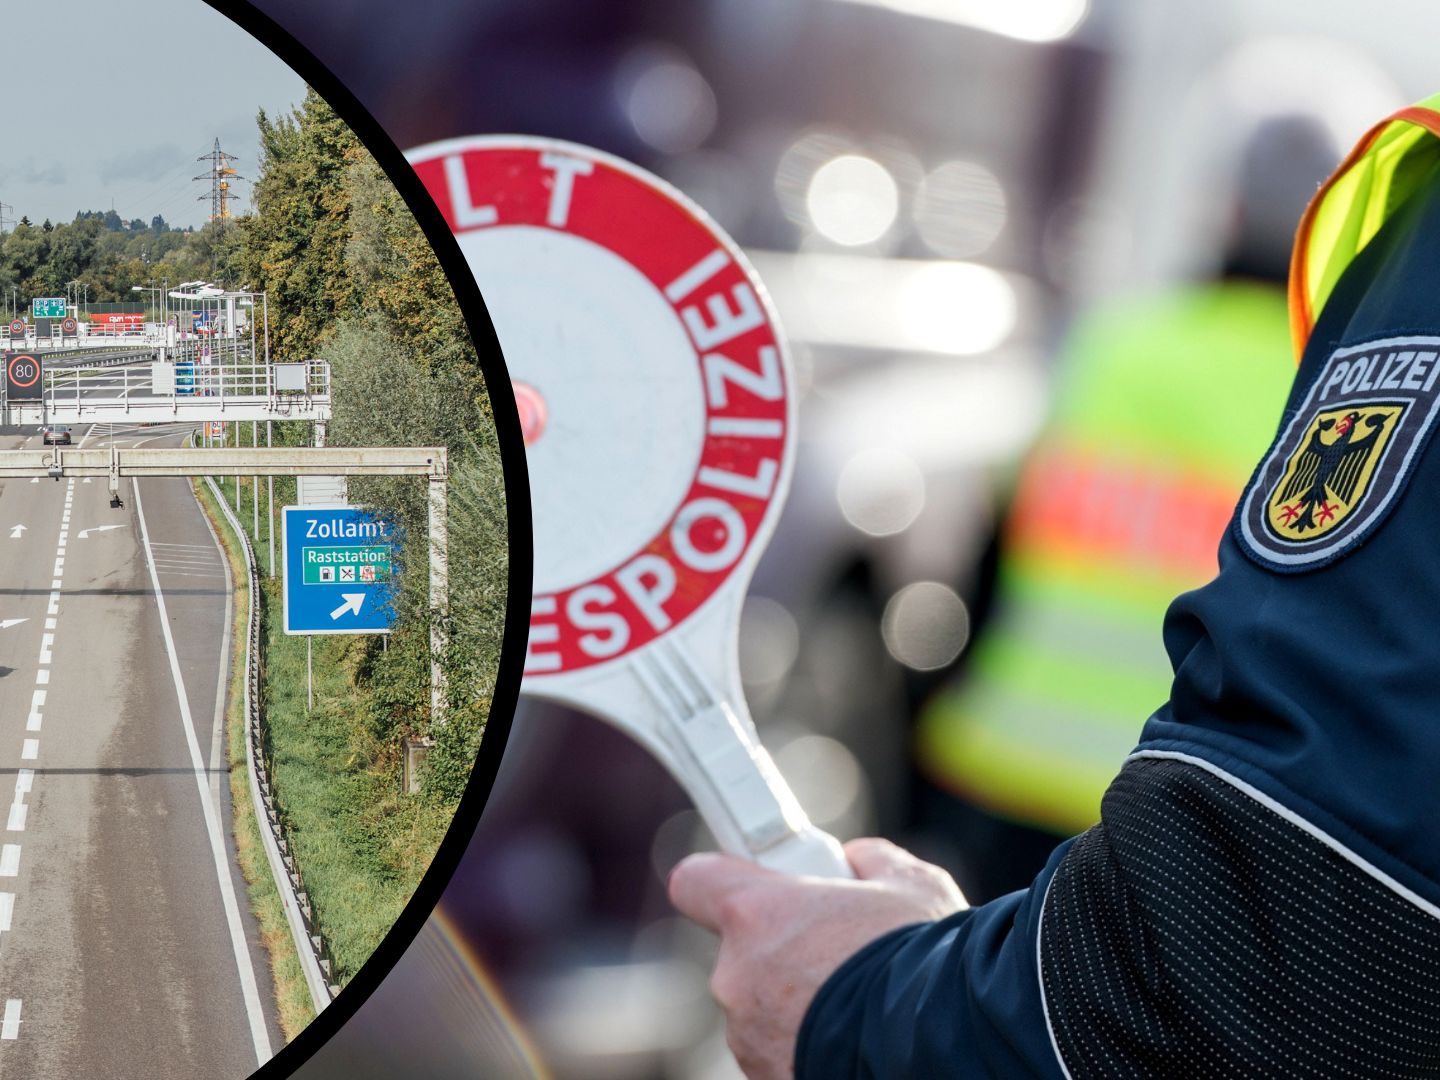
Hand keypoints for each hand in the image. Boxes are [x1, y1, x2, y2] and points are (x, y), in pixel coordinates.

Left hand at [668, 838, 966, 1078]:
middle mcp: (737, 977)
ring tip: (857, 999)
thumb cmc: (923, 959)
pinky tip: (855, 1034)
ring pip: (760, 1006)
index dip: (720, 878)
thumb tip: (859, 861)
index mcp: (756, 913)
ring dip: (795, 1002)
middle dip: (782, 949)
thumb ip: (870, 862)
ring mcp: (749, 1039)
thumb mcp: (910, 886)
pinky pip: (778, 1050)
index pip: (694, 881)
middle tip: (836, 947)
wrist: (949, 1046)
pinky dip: (806, 1043)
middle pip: (741, 951)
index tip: (749, 879)